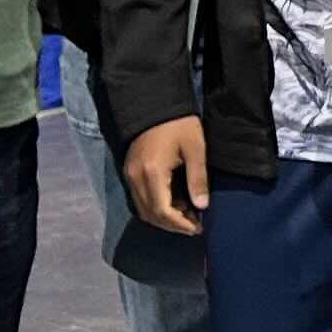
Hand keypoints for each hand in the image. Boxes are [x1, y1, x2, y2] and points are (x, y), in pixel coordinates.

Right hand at [123, 116, 211, 234]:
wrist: (155, 103)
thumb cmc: (179, 124)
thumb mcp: (195, 149)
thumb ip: (198, 179)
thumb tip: (202, 207)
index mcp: (152, 172)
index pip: (163, 211)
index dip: (180, 224)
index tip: (198, 228)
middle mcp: (136, 178)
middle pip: (151, 215)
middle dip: (172, 225)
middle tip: (194, 224)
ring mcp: (130, 175)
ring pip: (143, 210)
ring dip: (164, 217)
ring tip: (187, 214)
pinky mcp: (129, 171)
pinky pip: (139, 199)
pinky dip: (155, 207)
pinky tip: (174, 202)